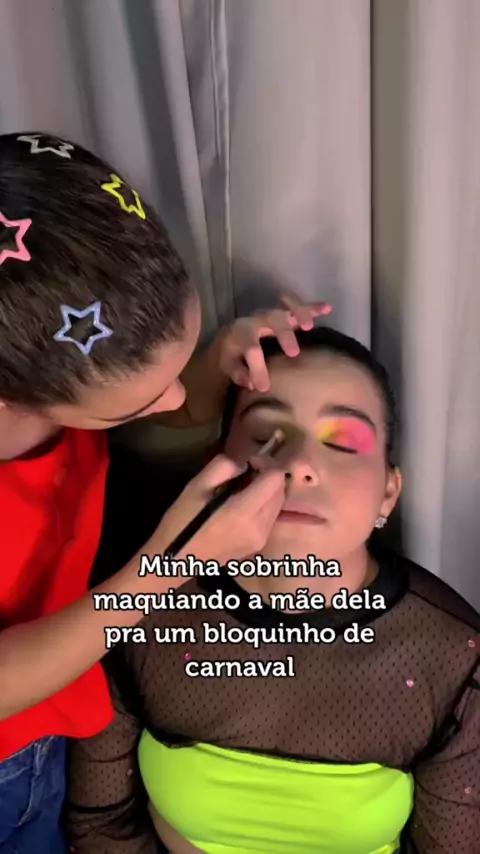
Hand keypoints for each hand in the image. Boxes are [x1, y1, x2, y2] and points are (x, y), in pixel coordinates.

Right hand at [154, 454, 284, 564]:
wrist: (176, 561)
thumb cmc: (182, 521)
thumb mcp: (196, 486)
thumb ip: (223, 467)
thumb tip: (244, 464)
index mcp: (242, 512)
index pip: (275, 479)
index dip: (265, 463)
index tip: (248, 461)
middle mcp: (259, 527)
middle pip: (280, 490)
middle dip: (268, 475)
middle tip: (246, 471)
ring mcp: (260, 539)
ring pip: (278, 503)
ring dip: (267, 490)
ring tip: (243, 487)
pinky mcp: (258, 545)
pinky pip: (270, 517)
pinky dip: (263, 504)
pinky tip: (242, 504)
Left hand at [219, 294, 330, 391]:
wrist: (231, 336)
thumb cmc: (232, 354)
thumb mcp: (228, 366)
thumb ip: (238, 374)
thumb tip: (252, 383)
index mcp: (240, 333)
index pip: (250, 348)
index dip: (258, 368)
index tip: (264, 387)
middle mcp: (257, 319)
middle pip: (271, 319)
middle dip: (283, 334)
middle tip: (294, 353)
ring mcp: (271, 314)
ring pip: (286, 305)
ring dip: (299, 313)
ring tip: (309, 327)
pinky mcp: (284, 313)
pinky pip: (298, 306)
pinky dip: (313, 307)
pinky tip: (327, 309)